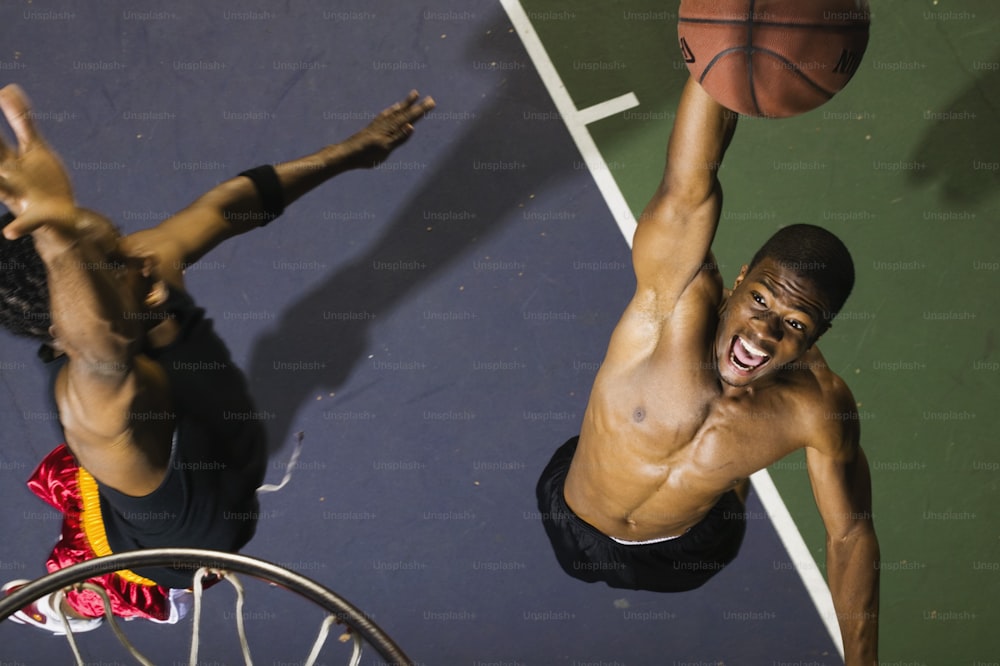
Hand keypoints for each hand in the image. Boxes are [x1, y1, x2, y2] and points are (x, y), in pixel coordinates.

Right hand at [0, 84, 79, 241]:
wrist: (60, 218)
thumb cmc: (42, 181)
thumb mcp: (33, 148)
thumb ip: (20, 120)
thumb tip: (6, 88)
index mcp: (6, 159)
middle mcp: (7, 177)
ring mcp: (20, 198)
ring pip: (1, 190)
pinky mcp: (37, 217)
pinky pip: (26, 223)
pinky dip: (18, 227)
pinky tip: (9, 233)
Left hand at [341, 90, 435, 168]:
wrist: (346, 154)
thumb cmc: (366, 155)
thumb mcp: (385, 149)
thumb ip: (399, 138)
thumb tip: (412, 125)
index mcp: (390, 129)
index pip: (409, 118)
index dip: (420, 111)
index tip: (431, 102)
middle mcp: (385, 124)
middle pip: (404, 113)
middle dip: (417, 106)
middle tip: (429, 99)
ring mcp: (378, 125)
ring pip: (395, 112)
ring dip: (405, 105)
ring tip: (413, 96)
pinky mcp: (372, 127)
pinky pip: (385, 115)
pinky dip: (391, 110)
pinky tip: (391, 109)